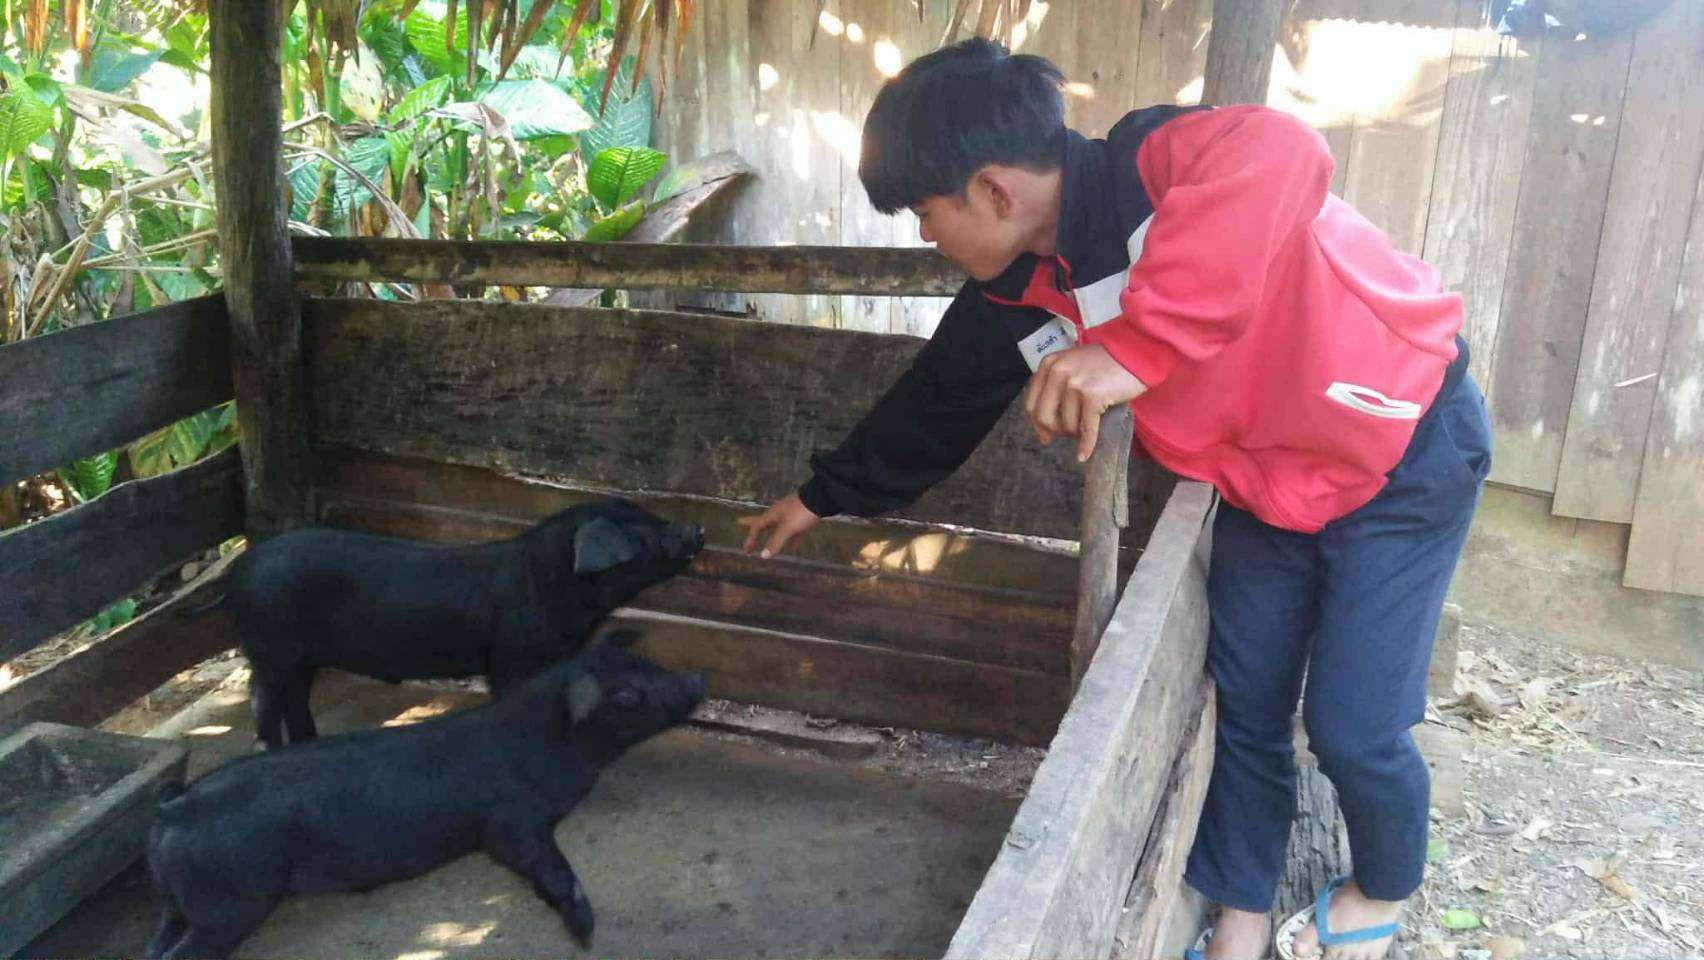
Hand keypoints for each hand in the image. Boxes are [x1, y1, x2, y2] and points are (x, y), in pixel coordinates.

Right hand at [737, 493, 819, 557]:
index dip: (751, 539)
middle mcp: (778, 513)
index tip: (747, 551)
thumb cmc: (801, 512)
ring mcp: (790, 513)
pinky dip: (791, 538)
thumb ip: (775, 541)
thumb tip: (763, 555)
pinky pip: (792, 529)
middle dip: (751, 524)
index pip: (757, 527)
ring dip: (771, 533)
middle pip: (762, 521)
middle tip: (739, 522)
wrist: (821, 497)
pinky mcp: (801, 516)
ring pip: (777, 526)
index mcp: (772, 515)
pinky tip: (794, 547)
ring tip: (767, 541)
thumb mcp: (787, 528)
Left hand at [1023, 344, 1145, 461]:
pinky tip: (1084, 455)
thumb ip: (1057, 384)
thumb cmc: (1106, 362)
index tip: (1045, 437)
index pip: (1032, 403)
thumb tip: (1046, 423)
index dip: (1037, 425)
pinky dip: (1086, 445)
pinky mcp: (1093, 395)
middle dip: (1056, 431)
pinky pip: (1086, 428)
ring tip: (1088, 426)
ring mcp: (1074, 383)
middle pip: (1044, 417)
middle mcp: (1058, 372)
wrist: (1136, 352)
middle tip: (1068, 434)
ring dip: (1076, 433)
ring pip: (1066, 425)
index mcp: (1049, 364)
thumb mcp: (1073, 364)